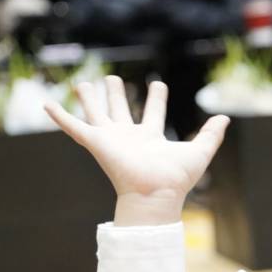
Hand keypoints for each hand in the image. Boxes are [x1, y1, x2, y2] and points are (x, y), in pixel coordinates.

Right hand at [45, 76, 229, 226]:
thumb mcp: (199, 152)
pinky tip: (47, 104)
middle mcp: (129, 138)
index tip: (157, 84)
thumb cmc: (176, 179)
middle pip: (120, 112)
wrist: (156, 193)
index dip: (155, 99)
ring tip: (83, 83)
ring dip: (89, 99)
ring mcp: (110, 140)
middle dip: (116, 95)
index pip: (153, 114)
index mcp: (150, 139)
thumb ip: (212, 135)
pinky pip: (73, 127)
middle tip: (112, 78)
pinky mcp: (96, 142)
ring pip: (97, 114)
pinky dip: (59, 117)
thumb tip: (224, 118)